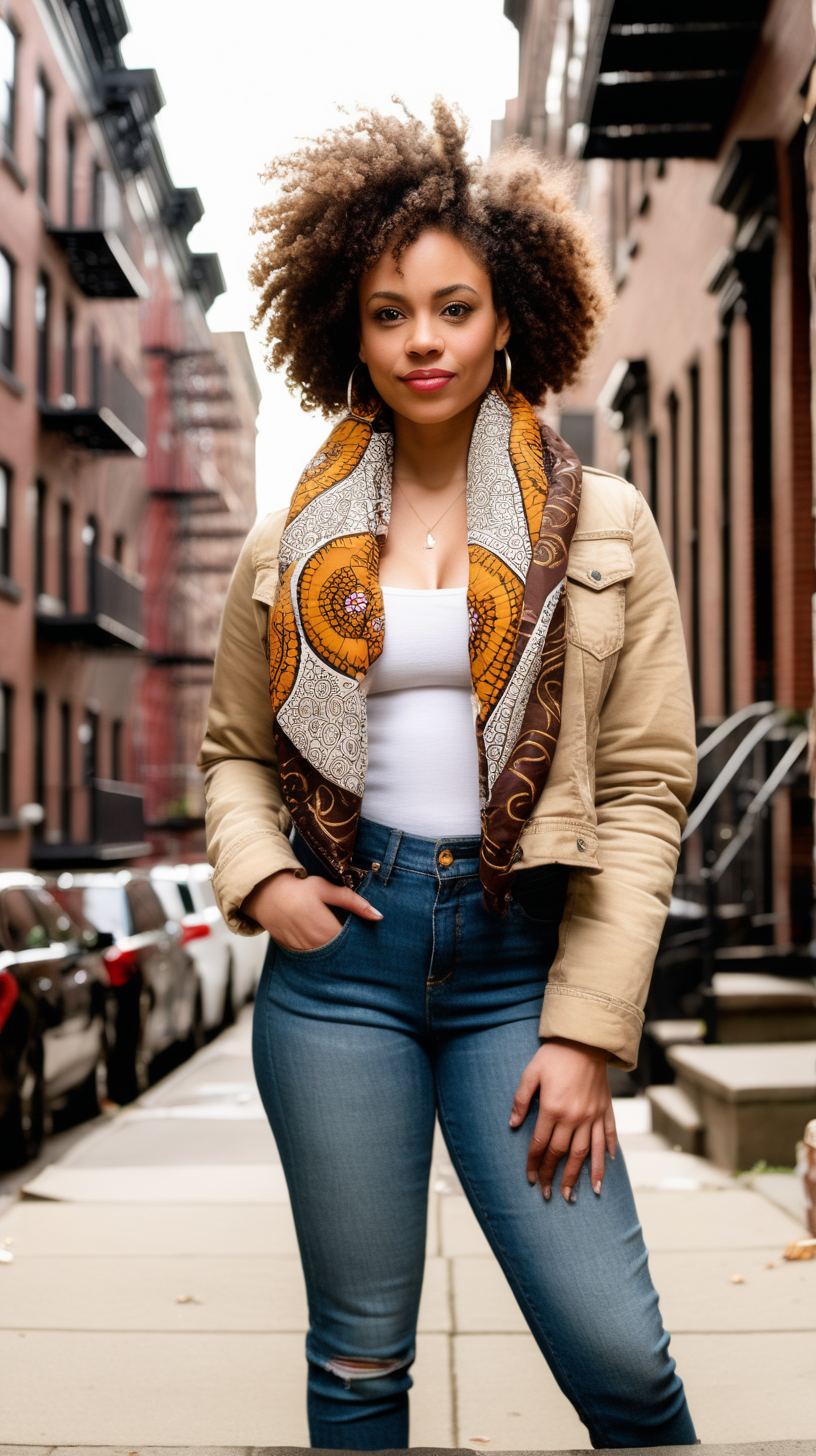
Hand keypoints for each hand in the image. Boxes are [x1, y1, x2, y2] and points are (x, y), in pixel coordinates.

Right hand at [243, 870, 381, 951]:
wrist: (265, 893)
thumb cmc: (299, 888)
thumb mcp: (326, 890)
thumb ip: (353, 902)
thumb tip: (378, 915)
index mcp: (327, 930)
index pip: (353, 944)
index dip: (361, 939)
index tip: (367, 935)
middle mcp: (316, 945)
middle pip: (341, 952)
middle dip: (349, 946)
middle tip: (352, 936)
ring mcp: (303, 950)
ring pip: (327, 957)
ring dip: (334, 950)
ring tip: (334, 935)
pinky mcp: (294, 951)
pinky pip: (312, 956)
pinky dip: (319, 950)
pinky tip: (320, 938)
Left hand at [510, 1037, 616, 1202]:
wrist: (586, 1039)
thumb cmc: (554, 1055)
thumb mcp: (530, 1073)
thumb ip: (520, 1100)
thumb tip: (512, 1125)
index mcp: (552, 1109)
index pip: (541, 1145)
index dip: (535, 1164)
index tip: (532, 1180)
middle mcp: (574, 1117)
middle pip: (562, 1154)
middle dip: (554, 1176)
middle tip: (550, 1195)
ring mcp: (592, 1115)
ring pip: (586, 1153)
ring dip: (580, 1176)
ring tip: (576, 1195)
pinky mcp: (605, 1110)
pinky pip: (607, 1137)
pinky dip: (605, 1155)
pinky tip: (604, 1170)